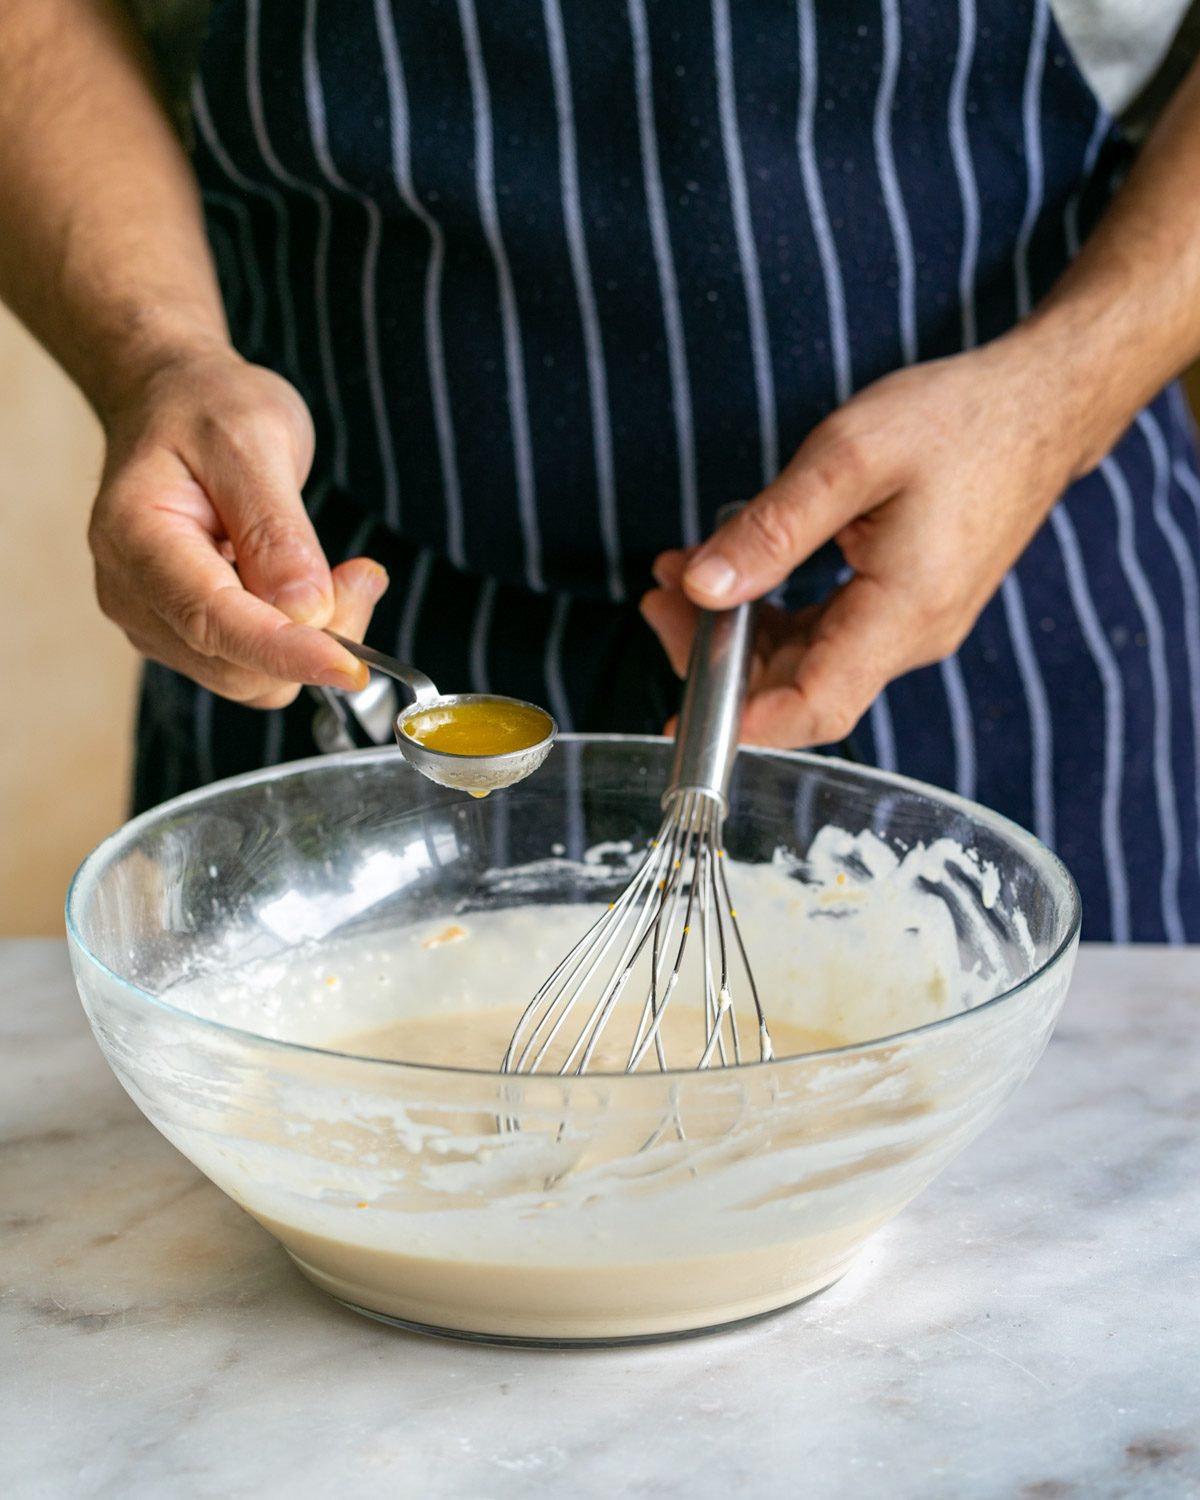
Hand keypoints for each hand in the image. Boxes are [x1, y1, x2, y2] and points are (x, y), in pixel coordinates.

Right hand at [89, 344, 386, 709]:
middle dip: (318, 637)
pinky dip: (301, 640)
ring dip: (315, 639)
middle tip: (361, 573)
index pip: (213, 620)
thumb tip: (306, 609)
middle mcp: (132, 592)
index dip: (285, 652)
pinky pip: (255, 665)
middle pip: (239, 666)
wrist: (171, 400)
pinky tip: (312, 586)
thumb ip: (276, 529)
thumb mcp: (254, 440)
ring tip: (339, 571)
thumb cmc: (206, 408)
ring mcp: (154, 620)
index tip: (350, 668)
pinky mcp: (183, 634)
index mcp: (134, 536)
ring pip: (253, 678)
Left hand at [641, 336, 1080, 746]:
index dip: (746, 725)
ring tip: (676, 578)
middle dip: (717, 657)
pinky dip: (770, 609)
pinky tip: (730, 571)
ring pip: (803, 659)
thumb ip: (772, 528)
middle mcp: (909, 636)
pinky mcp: (898, 606)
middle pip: (796, 686)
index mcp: (905, 610)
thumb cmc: (958, 420)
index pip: (817, 705)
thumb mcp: (850, 457)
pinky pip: (823, 631)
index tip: (680, 717)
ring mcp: (905, 626)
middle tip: (658, 602)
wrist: (1038, 406)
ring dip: (736, 629)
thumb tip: (702, 588)